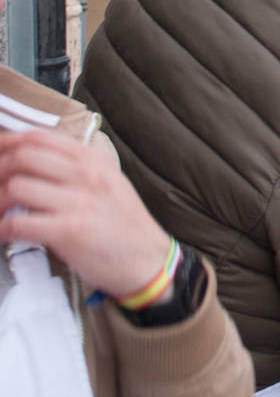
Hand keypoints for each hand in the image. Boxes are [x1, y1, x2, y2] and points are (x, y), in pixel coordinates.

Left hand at [0, 130, 171, 299]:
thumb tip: (33, 164)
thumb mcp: (108, 182)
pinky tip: (2, 234)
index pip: (39, 137)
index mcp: (94, 160)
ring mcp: (78, 202)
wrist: (147, 259)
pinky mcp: (69, 231)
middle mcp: (86, 175)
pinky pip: (18, 223)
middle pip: (23, 157)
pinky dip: (1, 229)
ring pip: (16, 187)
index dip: (7, 142)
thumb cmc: (123, 224)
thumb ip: (75, 169)